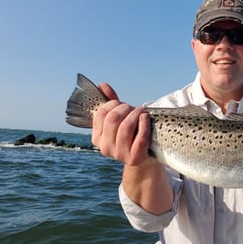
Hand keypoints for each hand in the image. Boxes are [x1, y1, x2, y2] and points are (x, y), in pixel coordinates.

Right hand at [92, 83, 172, 213]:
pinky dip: (144, 125)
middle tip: (134, 108)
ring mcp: (119, 155)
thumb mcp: (118, 118)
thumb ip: (110, 101)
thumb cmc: (129, 133)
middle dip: (125, 108)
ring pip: (126, 127)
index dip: (113, 104)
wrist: (142, 155)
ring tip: (142, 111)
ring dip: (136, 114)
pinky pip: (140, 138)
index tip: (123, 104)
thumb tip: (102, 85)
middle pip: (113, 119)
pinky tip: (145, 118)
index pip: (101, 114)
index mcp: (97, 138)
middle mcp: (105, 148)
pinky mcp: (134, 158)